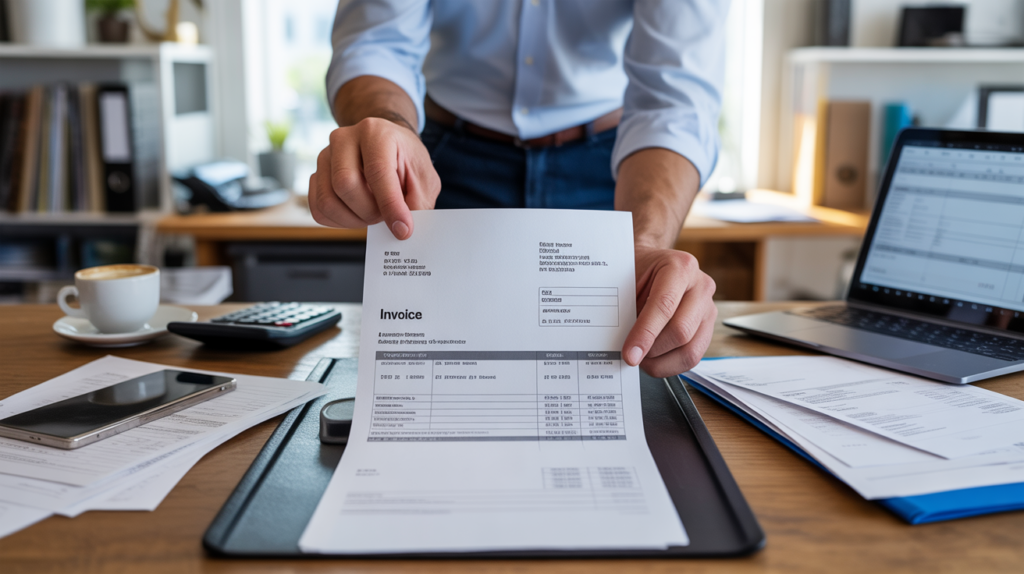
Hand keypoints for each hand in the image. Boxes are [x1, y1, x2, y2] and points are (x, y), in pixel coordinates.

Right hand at [308, 117, 440, 239]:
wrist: (387, 146)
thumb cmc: (406, 160)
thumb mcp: (424, 178)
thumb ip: (418, 202)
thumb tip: (403, 230)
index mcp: (375, 132)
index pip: (377, 172)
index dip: (390, 205)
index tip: (403, 230)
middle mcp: (344, 139)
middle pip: (345, 184)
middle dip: (369, 211)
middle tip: (385, 216)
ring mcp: (325, 156)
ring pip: (328, 201)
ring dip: (354, 220)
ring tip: (373, 214)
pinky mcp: (316, 175)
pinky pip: (318, 209)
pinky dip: (339, 222)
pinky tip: (357, 215)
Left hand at [622, 246, 716, 376]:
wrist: (652, 265)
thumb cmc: (638, 271)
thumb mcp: (628, 280)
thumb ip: (627, 309)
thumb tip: (626, 346)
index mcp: (681, 266)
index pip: (664, 305)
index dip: (645, 333)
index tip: (629, 354)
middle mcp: (701, 286)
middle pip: (681, 330)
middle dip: (652, 350)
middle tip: (632, 357)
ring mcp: (708, 308)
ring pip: (691, 350)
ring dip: (662, 362)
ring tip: (642, 359)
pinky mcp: (708, 327)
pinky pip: (693, 356)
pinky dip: (670, 364)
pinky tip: (654, 359)